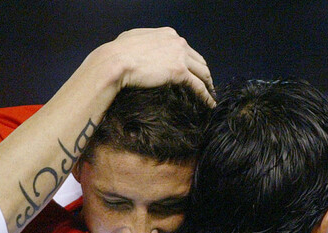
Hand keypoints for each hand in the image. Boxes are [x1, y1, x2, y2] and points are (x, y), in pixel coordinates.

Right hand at [93, 27, 214, 105]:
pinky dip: (206, 96)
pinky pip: (198, 86)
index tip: (193, 71)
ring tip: (211, 95)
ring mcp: (180, 57)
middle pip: (199, 60)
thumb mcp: (135, 38)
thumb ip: (147, 41)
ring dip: (208, 84)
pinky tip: (209, 103)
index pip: (187, 49)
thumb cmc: (119, 51)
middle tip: (207, 84)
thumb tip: (144, 47)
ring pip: (202, 73)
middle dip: (204, 73)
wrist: (116, 61)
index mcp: (169, 34)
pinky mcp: (180, 72)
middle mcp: (178, 42)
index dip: (192, 61)